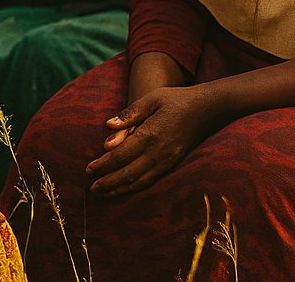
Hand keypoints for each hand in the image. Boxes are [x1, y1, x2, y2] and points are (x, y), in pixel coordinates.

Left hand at [85, 86, 213, 196]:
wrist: (206, 110)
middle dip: (107, 183)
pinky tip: (125, 189)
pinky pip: (151, 181)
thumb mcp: (152, 99)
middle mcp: (158, 153)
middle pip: (127, 174)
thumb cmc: (176, 100)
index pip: (120, 155)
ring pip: (139, 182)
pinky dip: (135, 188)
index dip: (103, 165)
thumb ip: (130, 113)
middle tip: (91, 188)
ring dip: (119, 189)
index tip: (88, 169)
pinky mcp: (172, 165)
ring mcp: (166, 161)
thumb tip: (107, 125)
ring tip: (103, 194)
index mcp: (150, 135)